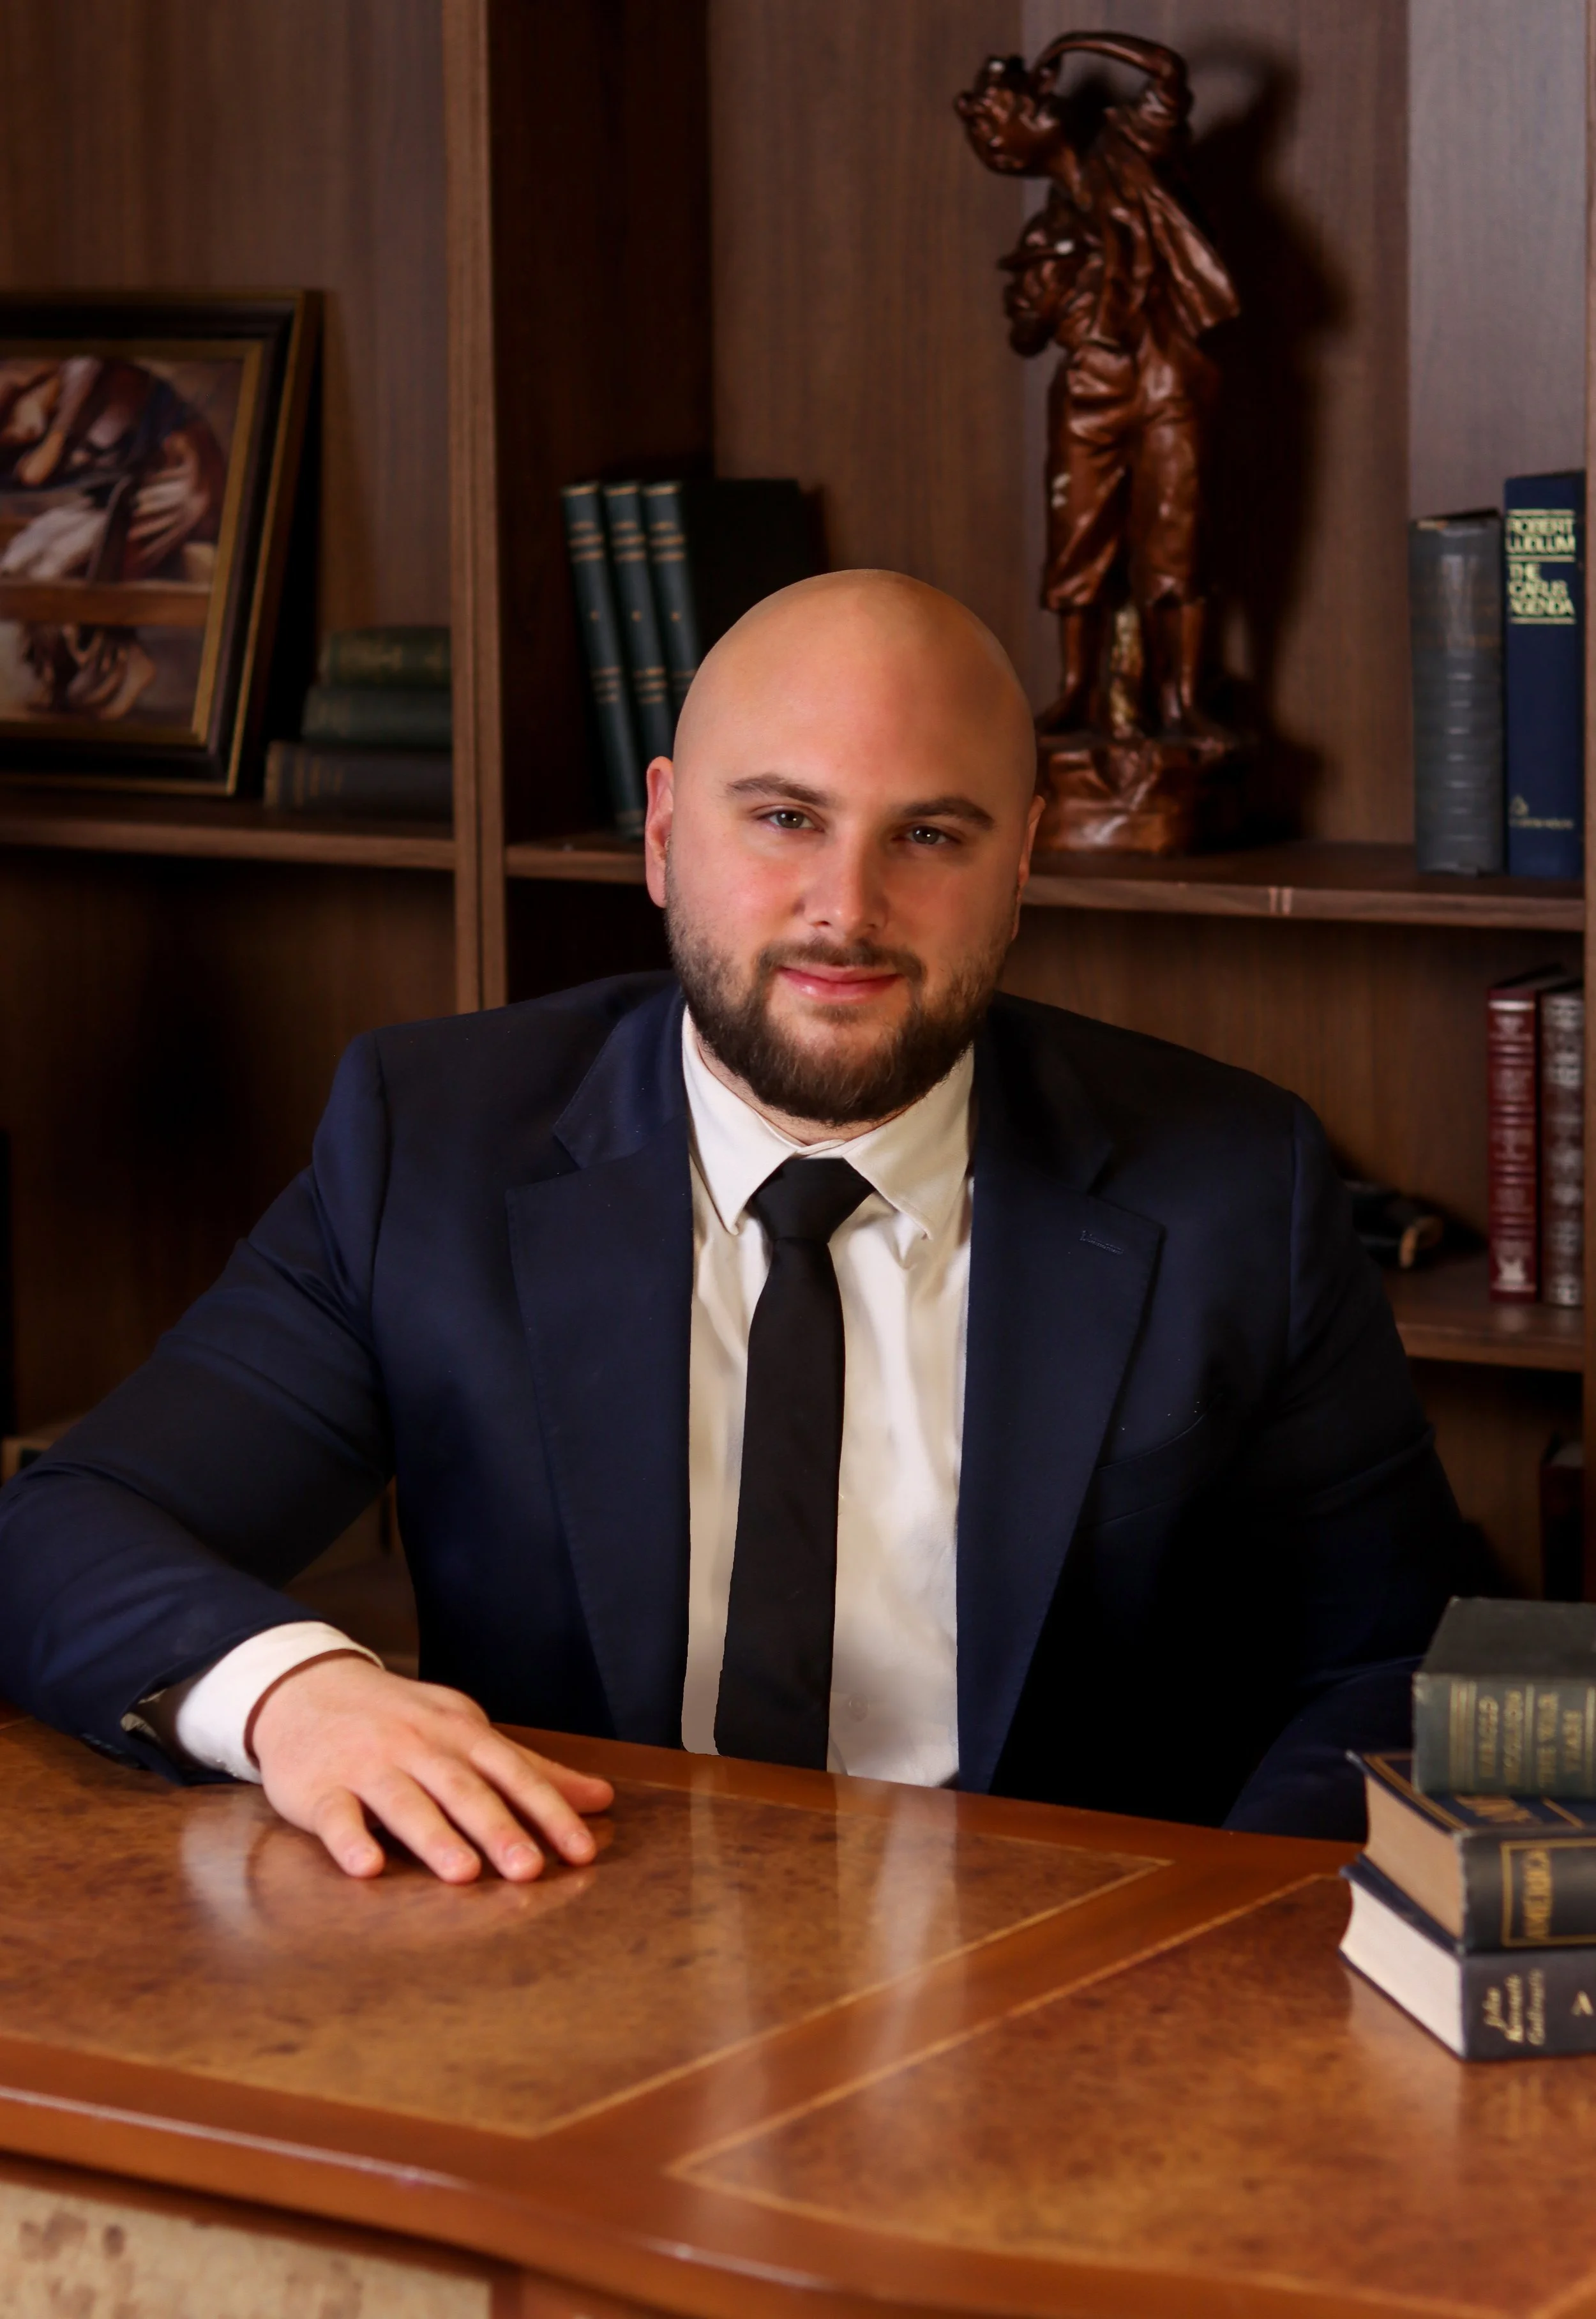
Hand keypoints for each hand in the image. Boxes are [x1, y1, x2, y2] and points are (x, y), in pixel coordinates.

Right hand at [249, 1655, 613, 1883]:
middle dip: (498, 1829)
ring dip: (435, 1837)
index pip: (512, 1772)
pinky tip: (368, 1868)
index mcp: (459, 1733)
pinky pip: (336, 1816)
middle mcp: (417, 1746)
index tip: (581, 1852)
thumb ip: (529, 1769)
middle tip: (530, 1869)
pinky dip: (350, 1841)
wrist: (305, 1689)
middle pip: (463, 1789)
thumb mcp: (464, 1731)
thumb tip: (600, 1798)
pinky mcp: (318, 1788)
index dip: (548, 1811)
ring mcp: (365, 1765)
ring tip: (464, 1874)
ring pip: (404, 1802)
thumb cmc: (401, 1720)